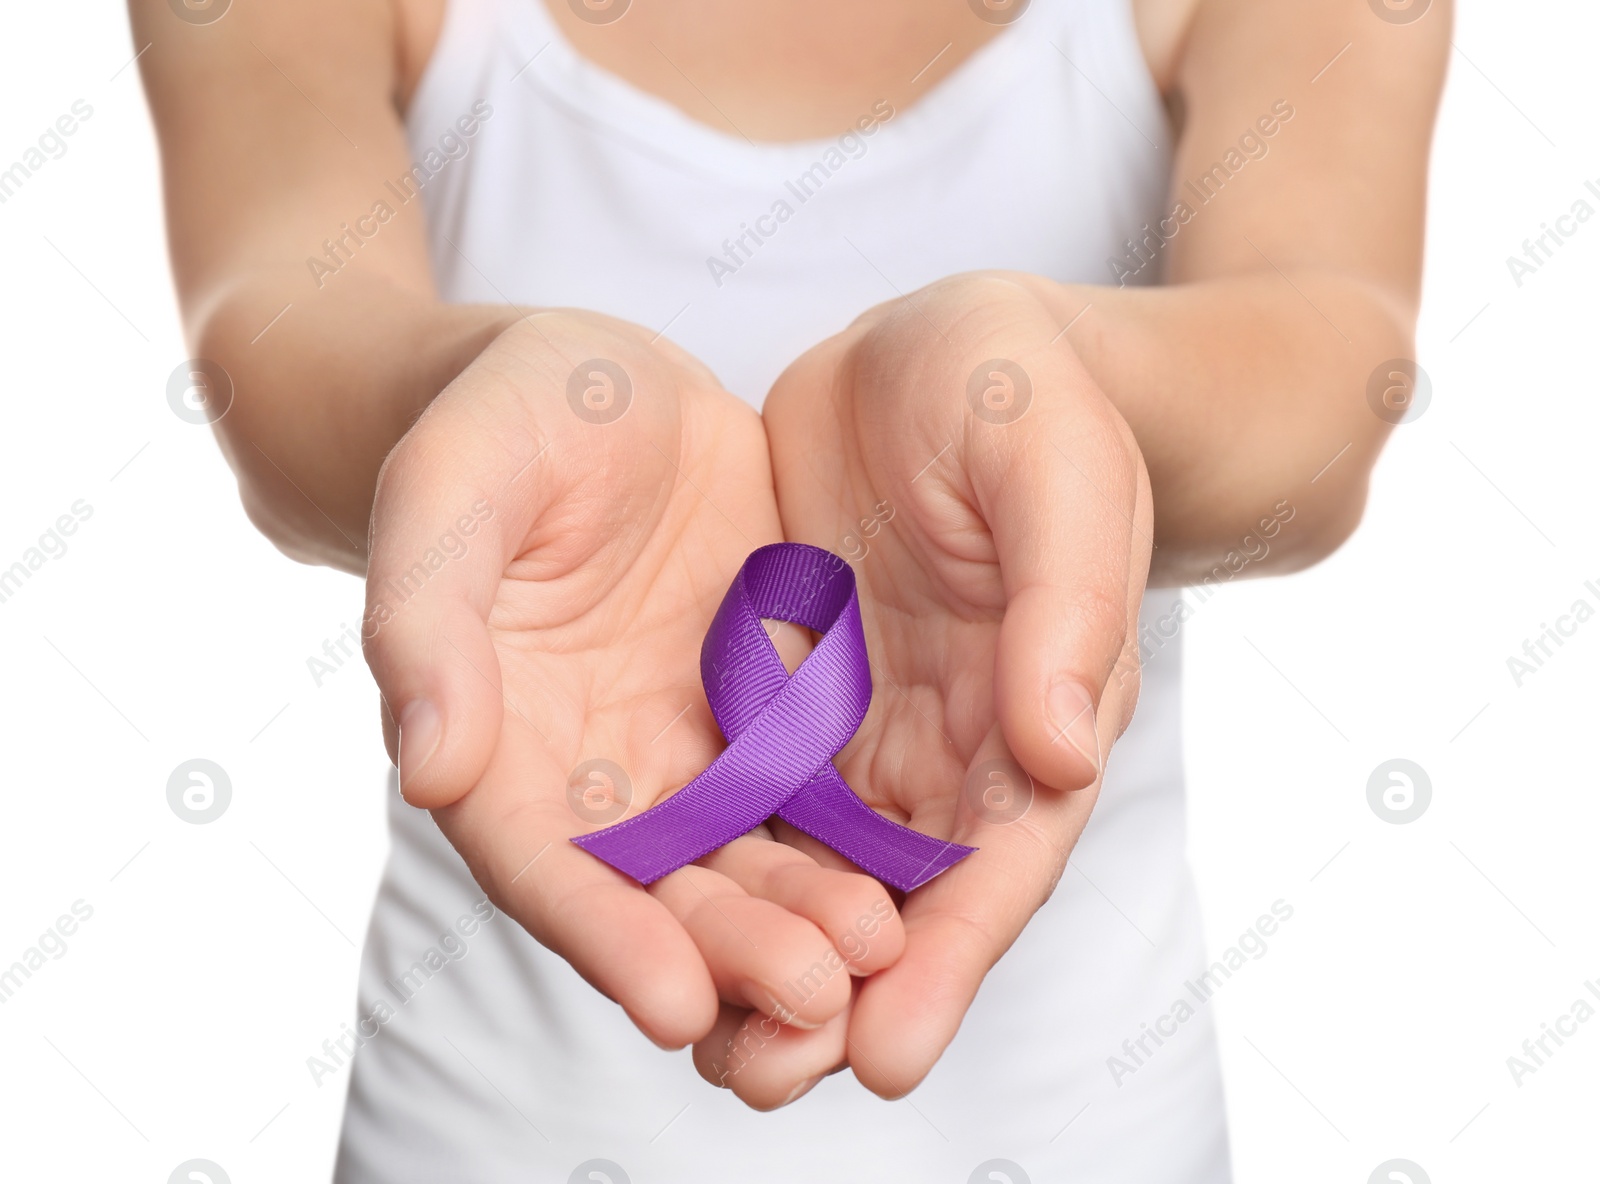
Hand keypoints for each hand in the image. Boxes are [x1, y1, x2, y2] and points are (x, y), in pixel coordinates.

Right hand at [362, 313, 903, 1105]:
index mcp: (500, 741)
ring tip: (883, 954)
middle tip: (822, 997)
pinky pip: (817, 783)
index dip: (605, 938)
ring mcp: (688, 742)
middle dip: (737, 950)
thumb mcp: (451, 492)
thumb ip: (428, 624)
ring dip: (809, 915)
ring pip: (751, 854)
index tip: (677, 1005)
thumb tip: (429, 767)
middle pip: (662, 887)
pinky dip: (858, 834)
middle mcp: (597, 769)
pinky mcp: (767, 704)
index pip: (544, 865)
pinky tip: (923, 868)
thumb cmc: (494, 424)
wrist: (587, 384)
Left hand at [749, 273, 1153, 1097]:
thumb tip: (1061, 758)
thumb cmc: (1030, 397)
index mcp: (1041, 705)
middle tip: (759, 1080)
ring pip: (820, 862)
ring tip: (700, 1044)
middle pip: (903, 892)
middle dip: (839, 991)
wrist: (944, 349)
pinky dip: (719, 857)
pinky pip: (753, 787)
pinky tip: (660, 915)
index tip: (884, 1054)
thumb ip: (1065, 609)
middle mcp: (957, 738)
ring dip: (769, 951)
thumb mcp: (1056, 472)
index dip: (952, 960)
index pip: (1002, 859)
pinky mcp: (798, 686)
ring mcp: (872, 718)